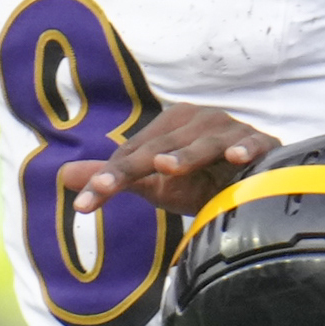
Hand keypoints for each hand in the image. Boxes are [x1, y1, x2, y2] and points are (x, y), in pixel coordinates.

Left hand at [63, 106, 281, 223]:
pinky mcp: (263, 145)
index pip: (133, 155)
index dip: (107, 179)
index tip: (83, 205)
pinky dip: (246, 150)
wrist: (254, 188)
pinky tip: (237, 159)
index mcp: (172, 125)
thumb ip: (114, 178)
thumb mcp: (153, 182)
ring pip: (206, 143)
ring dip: (188, 155)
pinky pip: (253, 146)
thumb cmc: (201, 181)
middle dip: (133, 170)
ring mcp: (232, 131)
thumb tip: (62, 175)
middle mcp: (200, 121)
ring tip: (166, 167)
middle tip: (105, 187)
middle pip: (162, 148)